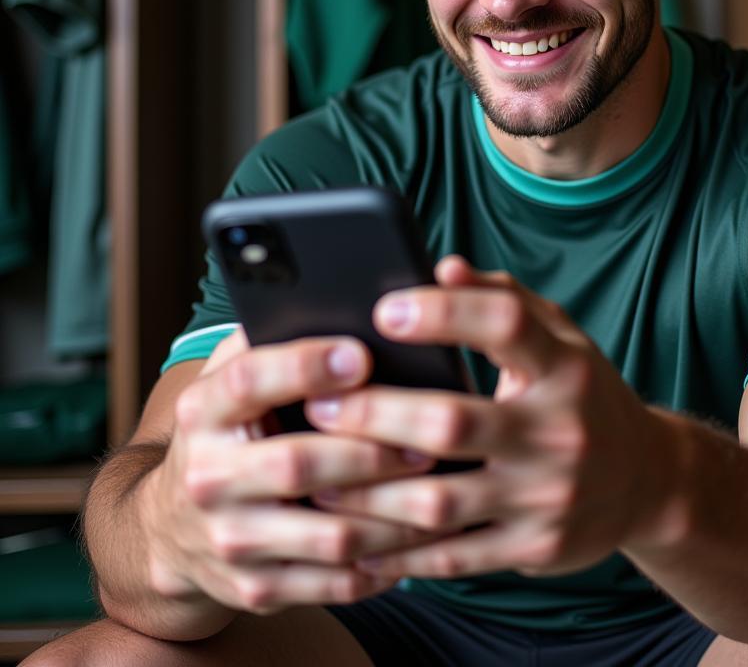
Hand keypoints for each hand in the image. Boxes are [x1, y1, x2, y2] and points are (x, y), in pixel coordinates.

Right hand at [142, 329, 438, 614]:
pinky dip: (380, 566)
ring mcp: (230, 538)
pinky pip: (331, 582)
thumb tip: (344, 301)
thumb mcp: (231, 380)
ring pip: (327, 534)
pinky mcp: (253, 587)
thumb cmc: (228, 432)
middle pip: (298, 464)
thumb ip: (273, 341)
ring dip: (392, 516)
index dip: (306, 366)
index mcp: (204, 411)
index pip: (250, 380)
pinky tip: (416, 543)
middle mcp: (208, 476)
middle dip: (371, 452)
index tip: (362, 354)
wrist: (166, 530)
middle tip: (430, 439)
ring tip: (440, 491)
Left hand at [306, 255, 671, 579]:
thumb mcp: (562, 336)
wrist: (646, 480)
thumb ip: (504, 298)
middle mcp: (559, 431)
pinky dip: (397, 550)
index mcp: (564, 366)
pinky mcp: (535, 547)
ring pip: (439, 501)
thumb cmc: (583, 394)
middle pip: (451, 422)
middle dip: (374, 414)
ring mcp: (547, 495)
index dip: (443, 313)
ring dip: (367, 490)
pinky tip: (353, 535)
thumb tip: (442, 267)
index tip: (385, 309)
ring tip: (316, 474)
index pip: (505, 323)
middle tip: (319, 405)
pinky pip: (452, 555)